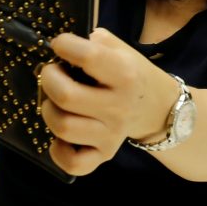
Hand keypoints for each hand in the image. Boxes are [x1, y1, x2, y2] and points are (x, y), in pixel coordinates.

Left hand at [40, 28, 177, 175]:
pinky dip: (58, 151)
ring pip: (64, 128)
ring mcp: (112, 133)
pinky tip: (61, 136)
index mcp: (125, 74)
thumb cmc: (133, 73)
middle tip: (51, 73)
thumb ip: (98, 42)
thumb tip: (68, 44)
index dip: (64, 45)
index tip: (59, 44)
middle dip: (48, 79)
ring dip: (49, 111)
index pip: (88, 56)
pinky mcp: (105, 154)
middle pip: (66, 96)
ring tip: (54, 101)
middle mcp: (119, 105)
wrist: (158, 108)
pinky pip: (73, 163)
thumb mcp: (123, 50)